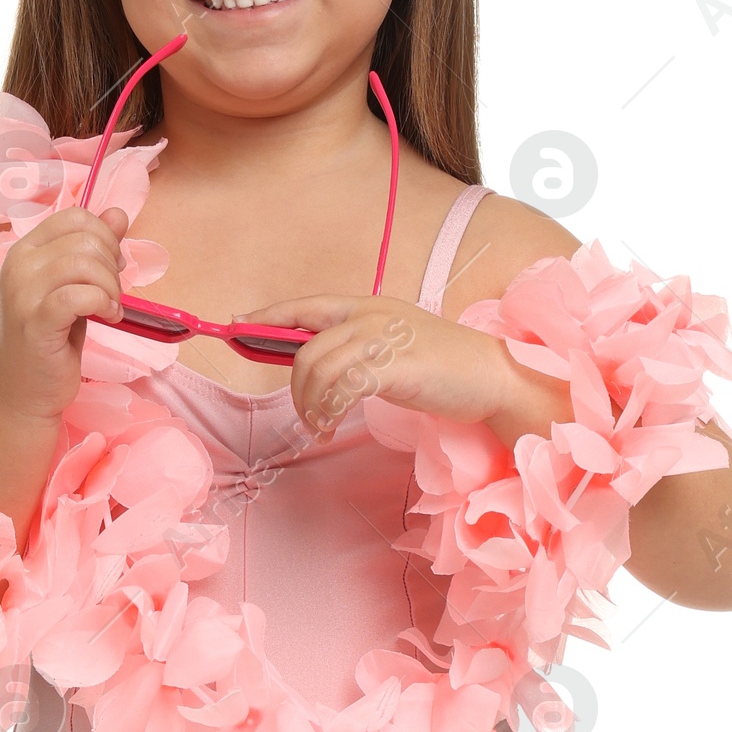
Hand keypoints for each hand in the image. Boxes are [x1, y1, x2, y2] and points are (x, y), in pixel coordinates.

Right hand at [0, 205, 130, 424]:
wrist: (22, 393)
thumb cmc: (49, 341)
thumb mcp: (73, 287)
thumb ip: (93, 250)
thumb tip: (119, 214)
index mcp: (25, 250)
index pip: (74, 217)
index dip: (104, 236)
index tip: (113, 266)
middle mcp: (18, 264)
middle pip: (84, 239)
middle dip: (111, 265)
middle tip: (112, 294)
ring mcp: (22, 292)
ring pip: (84, 264)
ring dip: (110, 286)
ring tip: (110, 308)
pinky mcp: (35, 321)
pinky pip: (79, 295)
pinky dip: (103, 303)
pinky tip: (107, 318)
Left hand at [242, 293, 572, 442]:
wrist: (493, 377)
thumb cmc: (445, 367)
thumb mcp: (394, 346)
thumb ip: (356, 347)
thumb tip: (312, 362)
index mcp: (369, 305)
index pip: (307, 305)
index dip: (270, 315)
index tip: (238, 325)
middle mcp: (371, 314)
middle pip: (305, 346)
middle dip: (294, 386)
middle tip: (307, 416)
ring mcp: (383, 338)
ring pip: (318, 367)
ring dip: (310, 403)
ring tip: (321, 426)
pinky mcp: (394, 365)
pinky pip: (341, 386)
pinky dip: (329, 409)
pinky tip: (333, 425)